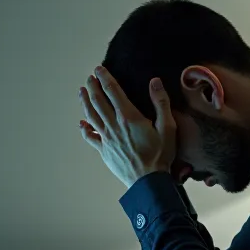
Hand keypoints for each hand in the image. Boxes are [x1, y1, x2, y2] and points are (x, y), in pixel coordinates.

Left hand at [78, 66, 176, 188]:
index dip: (105, 78)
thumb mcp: (168, 127)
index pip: (113, 91)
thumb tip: (155, 82)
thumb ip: (161, 103)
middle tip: (89, 77)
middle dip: (92, 87)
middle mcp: (114, 125)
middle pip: (98, 101)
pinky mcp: (104, 151)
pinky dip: (84, 129)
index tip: (99, 69)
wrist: (148, 181)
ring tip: (81, 92)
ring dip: (85, 102)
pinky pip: (91, 137)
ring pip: (91, 116)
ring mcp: (107, 139)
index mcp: (128, 117)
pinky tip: (81, 123)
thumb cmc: (160, 154)